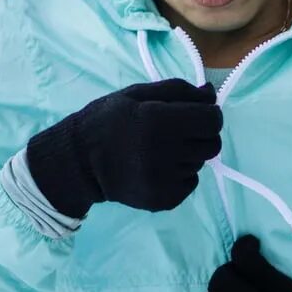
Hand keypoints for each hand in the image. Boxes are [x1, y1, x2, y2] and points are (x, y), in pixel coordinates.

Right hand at [24, 78, 221, 217]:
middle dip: (201, 136)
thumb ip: (178, 91)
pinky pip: (190, 184)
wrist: (79, 163)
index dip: (208, 115)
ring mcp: (164, 180)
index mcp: (158, 120)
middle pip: (212, 144)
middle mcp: (164, 152)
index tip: (197, 115)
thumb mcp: (137, 94)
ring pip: (200, 164)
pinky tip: (157, 168)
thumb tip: (211, 94)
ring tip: (159, 151)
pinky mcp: (164, 200)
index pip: (212, 120)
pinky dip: (180, 175)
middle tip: (177, 133)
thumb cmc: (107, 121)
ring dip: (187, 155)